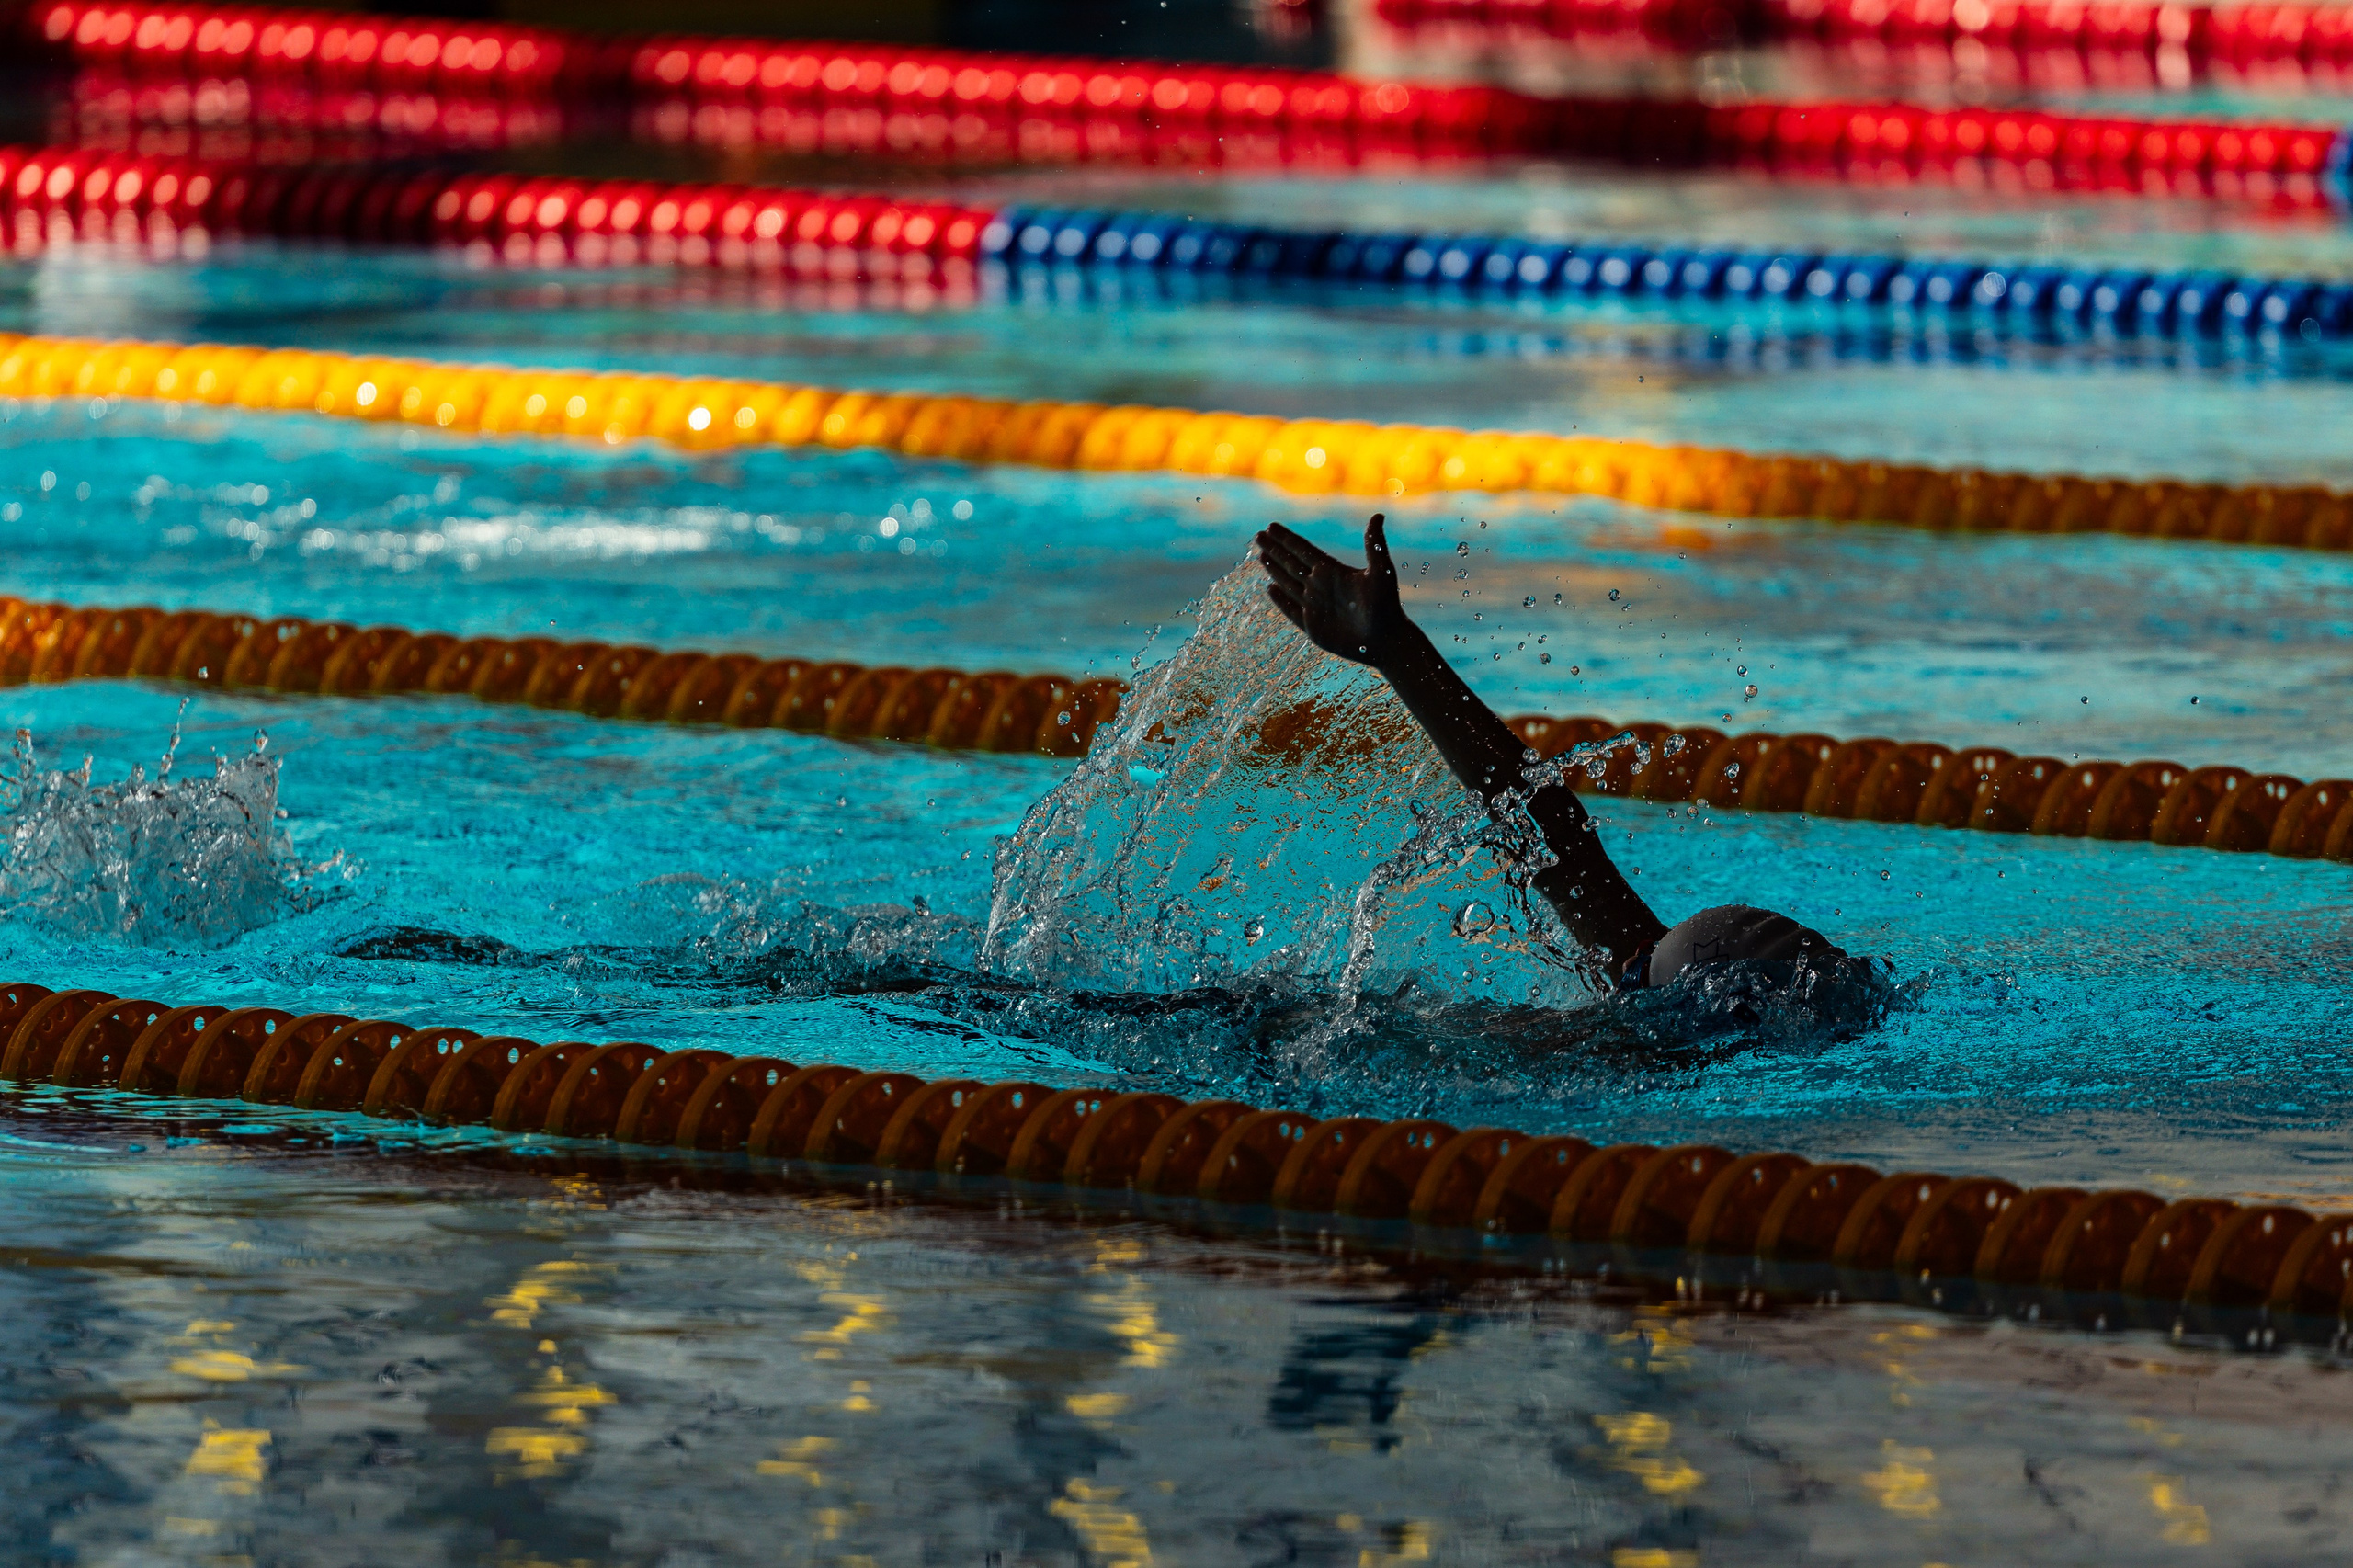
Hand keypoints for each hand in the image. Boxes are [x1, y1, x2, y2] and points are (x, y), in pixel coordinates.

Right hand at [1256, 514, 1405, 668]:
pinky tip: (1270, 589)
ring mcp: (1315, 606)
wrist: (1386, 641)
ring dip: (1274, 570)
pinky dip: (1280, 600)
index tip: (1271, 527)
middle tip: (1258, 536)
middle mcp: (1321, 586)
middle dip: (1274, 550)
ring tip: (1261, 556)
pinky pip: (1291, 610)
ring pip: (1289, 583)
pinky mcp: (1312, 627)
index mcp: (1333, 571)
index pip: (1303, 550)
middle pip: (1291, 563)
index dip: (1286, 539)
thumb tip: (1378, 515)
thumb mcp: (1380, 572)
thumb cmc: (1387, 606)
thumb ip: (1374, 544)